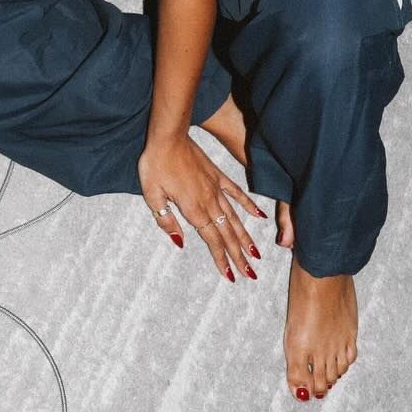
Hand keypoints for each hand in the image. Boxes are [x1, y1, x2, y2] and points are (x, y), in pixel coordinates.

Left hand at [138, 129, 265, 281]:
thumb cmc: (155, 165)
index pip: (212, 240)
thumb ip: (167, 220)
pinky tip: (259, 216)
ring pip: (235, 218)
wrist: (168, 136)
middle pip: (227, 234)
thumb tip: (180, 242)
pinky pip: (237, 193)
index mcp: (193, 209)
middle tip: (251, 274)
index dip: (221, 259)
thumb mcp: (152, 195)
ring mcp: (216, 188)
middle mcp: (209, 201)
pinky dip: (249, 205)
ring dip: (246, 237)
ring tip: (257, 254)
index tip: (231, 275)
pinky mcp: (217, 175)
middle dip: (239, 256)